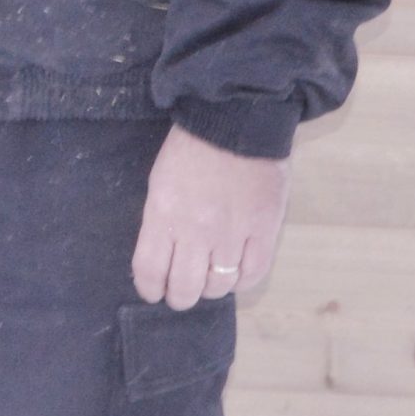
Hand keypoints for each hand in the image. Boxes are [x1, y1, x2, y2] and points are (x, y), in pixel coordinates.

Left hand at [131, 123, 290, 310]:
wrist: (237, 118)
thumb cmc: (191, 146)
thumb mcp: (160, 181)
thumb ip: (160, 221)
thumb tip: (162, 257)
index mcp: (164, 214)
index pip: (150, 272)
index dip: (150, 289)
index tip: (153, 290)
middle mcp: (196, 230)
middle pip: (185, 288)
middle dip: (179, 297)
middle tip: (181, 292)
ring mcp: (233, 232)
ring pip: (219, 285)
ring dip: (211, 288)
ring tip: (210, 278)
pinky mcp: (264, 229)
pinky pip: (253, 273)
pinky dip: (242, 280)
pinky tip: (236, 273)